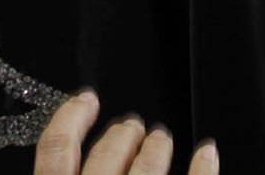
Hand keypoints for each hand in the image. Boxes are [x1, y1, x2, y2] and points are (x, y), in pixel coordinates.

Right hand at [34, 92, 218, 174]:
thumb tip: (60, 165)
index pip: (56, 149)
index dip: (70, 118)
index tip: (86, 98)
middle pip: (105, 155)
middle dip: (120, 135)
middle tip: (132, 125)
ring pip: (146, 169)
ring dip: (156, 148)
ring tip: (161, 138)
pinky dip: (203, 169)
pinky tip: (208, 152)